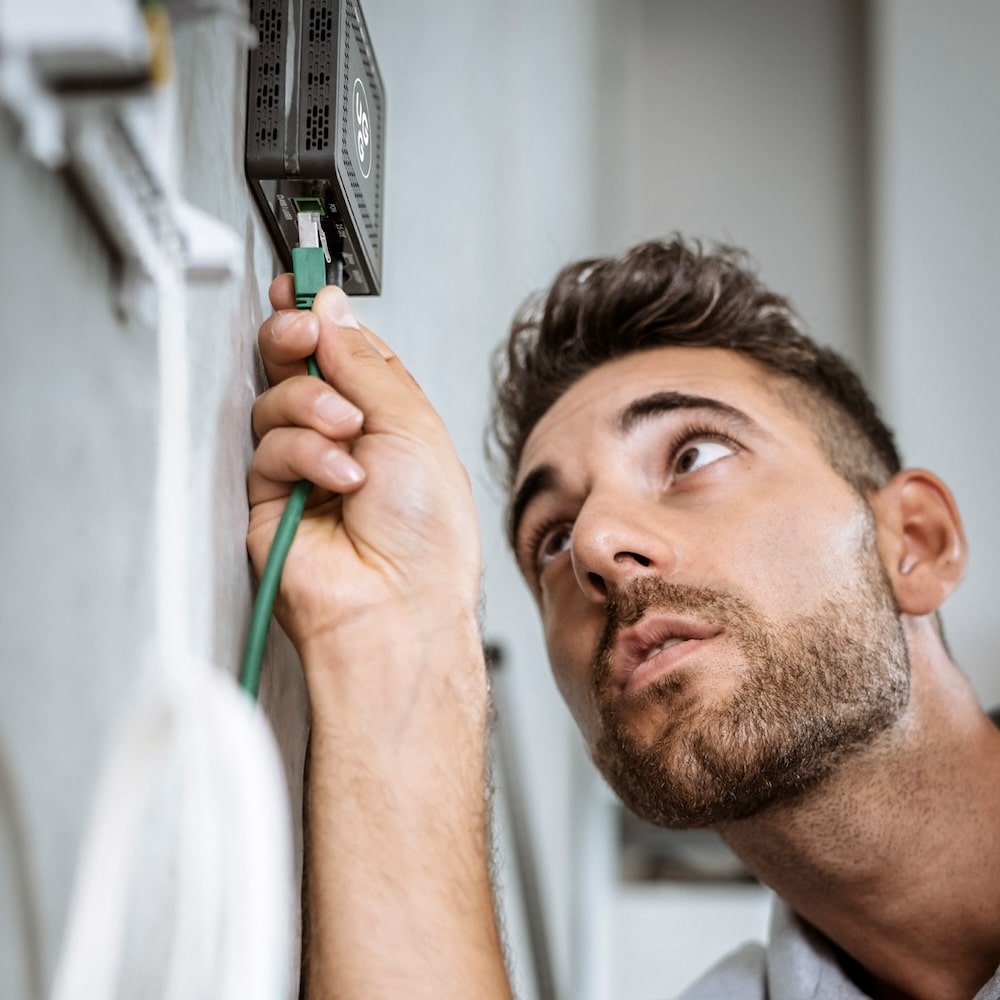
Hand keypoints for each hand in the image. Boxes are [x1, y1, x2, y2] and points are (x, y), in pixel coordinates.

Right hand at [248, 277, 481, 668]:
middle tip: (302, 333)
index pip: (346, 352)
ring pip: (277, 401)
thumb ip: (365, 364)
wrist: (398, 606)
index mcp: (389, 419)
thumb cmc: (427, 537)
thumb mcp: (414, 425)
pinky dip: (304, 453)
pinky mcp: (271, 498)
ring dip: (312, 407)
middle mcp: (345, 440)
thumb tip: (333, 311)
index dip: (325, 318)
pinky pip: (268, 447)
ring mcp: (306, 469)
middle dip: (297, 341)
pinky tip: (337, 477)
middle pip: (300, 367)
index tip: (306, 288)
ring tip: (348, 435)